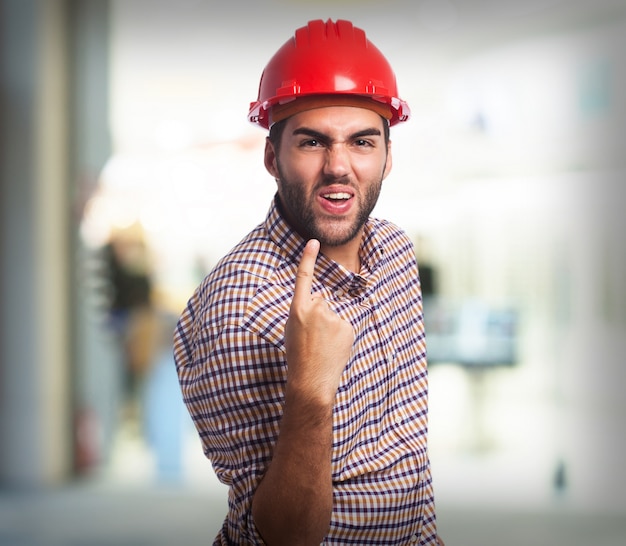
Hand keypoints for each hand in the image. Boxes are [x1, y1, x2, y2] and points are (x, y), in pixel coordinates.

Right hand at [284, 239, 353, 403]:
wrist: (311, 380)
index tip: (313, 241)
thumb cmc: (298, 356)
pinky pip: (344, 325)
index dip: (308, 258)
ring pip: (333, 316)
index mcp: (298, 310)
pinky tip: (333, 348)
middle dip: (319, 316)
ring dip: (330, 328)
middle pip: (321, 302)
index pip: (303, 278)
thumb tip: (320, 301)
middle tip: (313, 339)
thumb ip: (305, 311)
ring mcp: (333, 317)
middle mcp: (316, 309)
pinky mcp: (347, 326)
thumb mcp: (292, 329)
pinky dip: (340, 335)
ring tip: (322, 346)